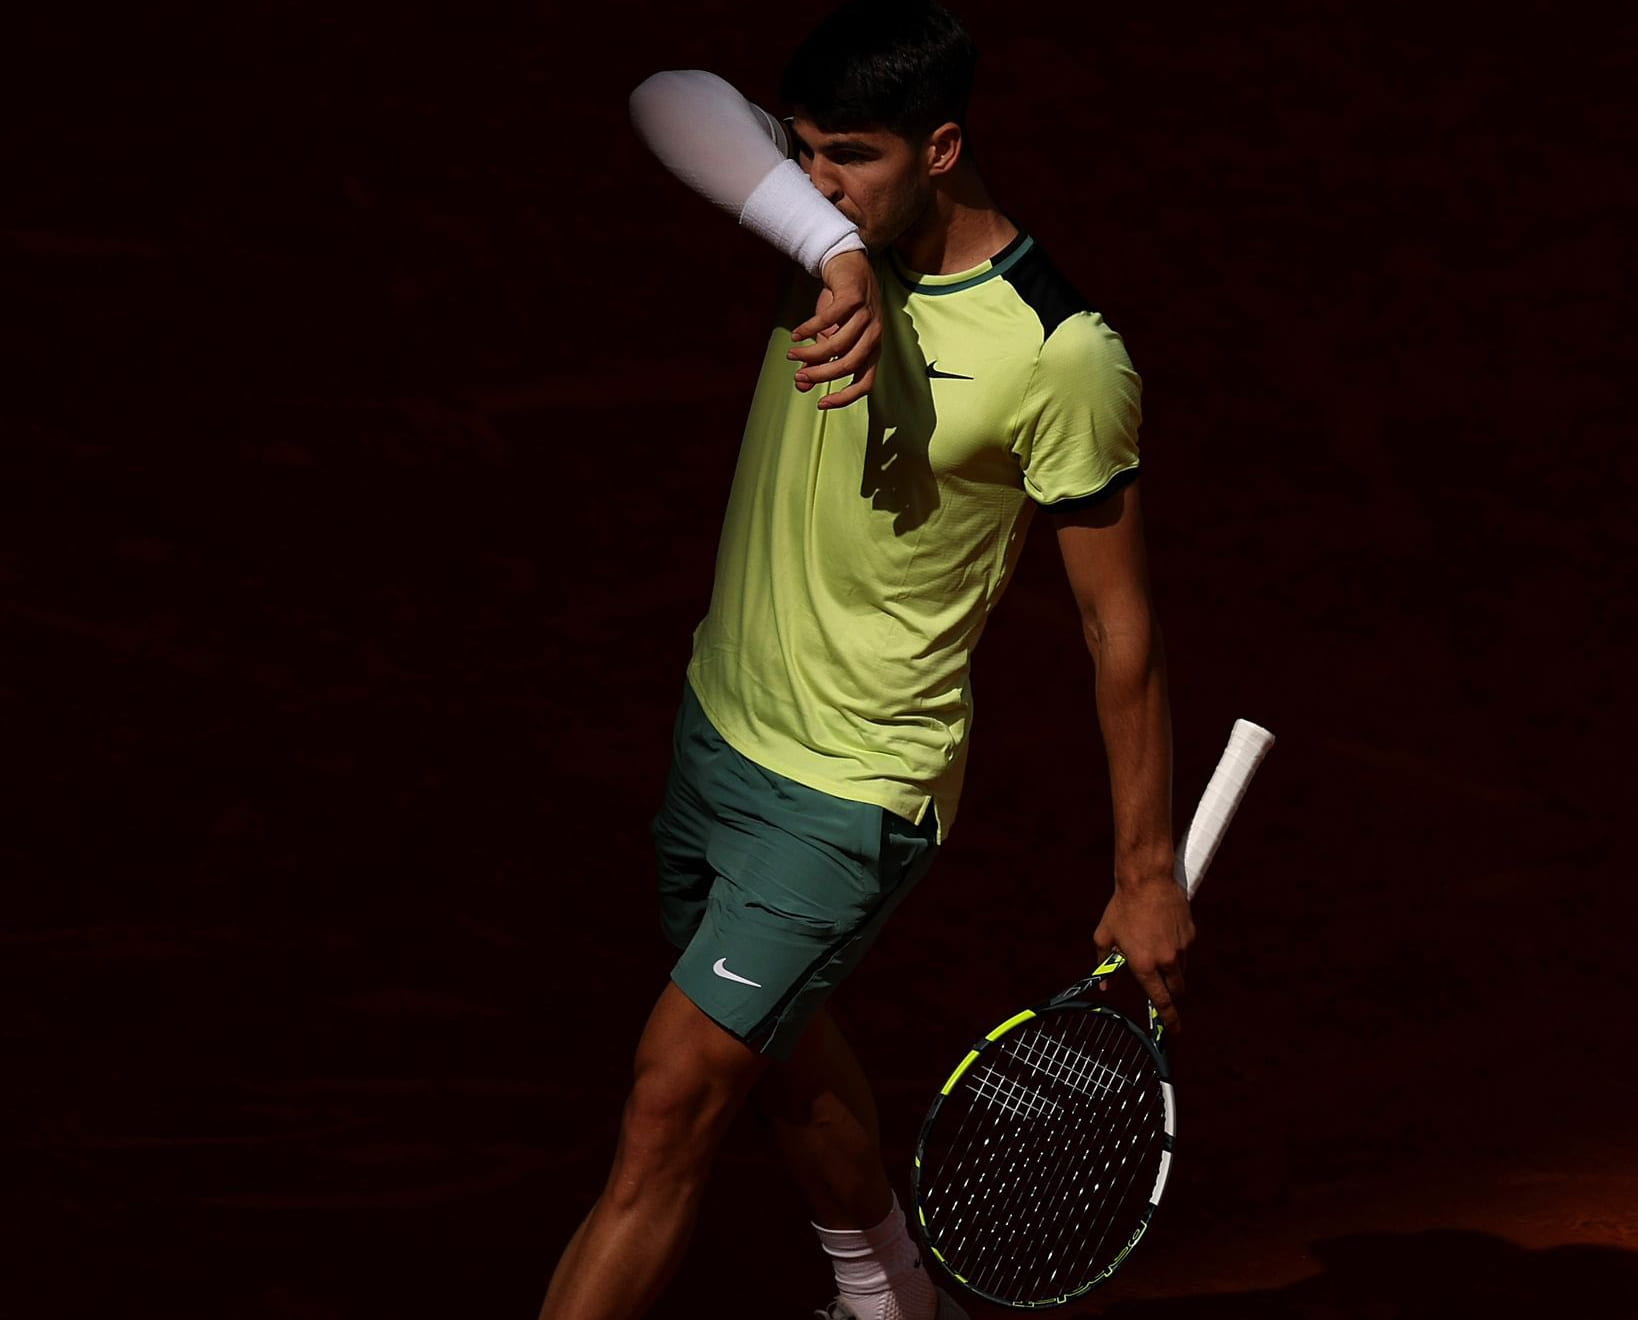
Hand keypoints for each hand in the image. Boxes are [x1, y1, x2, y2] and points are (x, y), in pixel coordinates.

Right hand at [787, 249, 881, 409]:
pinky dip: (809, 329)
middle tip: (798, 375)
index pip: (865, 383)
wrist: (846, 263)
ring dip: (811, 353)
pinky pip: (829, 320)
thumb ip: (818, 362)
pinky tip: (796, 334)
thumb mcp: (829, 336)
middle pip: (849, 365)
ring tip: (792, 353)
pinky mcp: (853, 297)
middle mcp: (874, 334)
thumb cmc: (840, 305)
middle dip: (821, 374)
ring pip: (838, 344)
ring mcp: (867, 315)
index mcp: (873, 349)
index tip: (821, 404)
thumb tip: (801, 386)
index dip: (845, 398)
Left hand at [1093, 875, 1193, 1034]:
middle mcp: (1166, 961)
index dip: (1168, 1020)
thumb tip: (1105, 986)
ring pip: (1181, 971)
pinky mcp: (1191, 935)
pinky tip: (1163, 934)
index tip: (1173, 1033)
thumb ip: (1105, 965)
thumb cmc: (1121, 907)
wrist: (1146, 879)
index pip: (1161, 1002)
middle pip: (1176, 991)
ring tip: (1155, 949)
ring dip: (1171, 971)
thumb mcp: (1104, 937)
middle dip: (1171, 996)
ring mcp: (1182, 948)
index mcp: (1144, 965)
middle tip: (1163, 992)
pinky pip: (1186, 951)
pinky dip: (1177, 950)